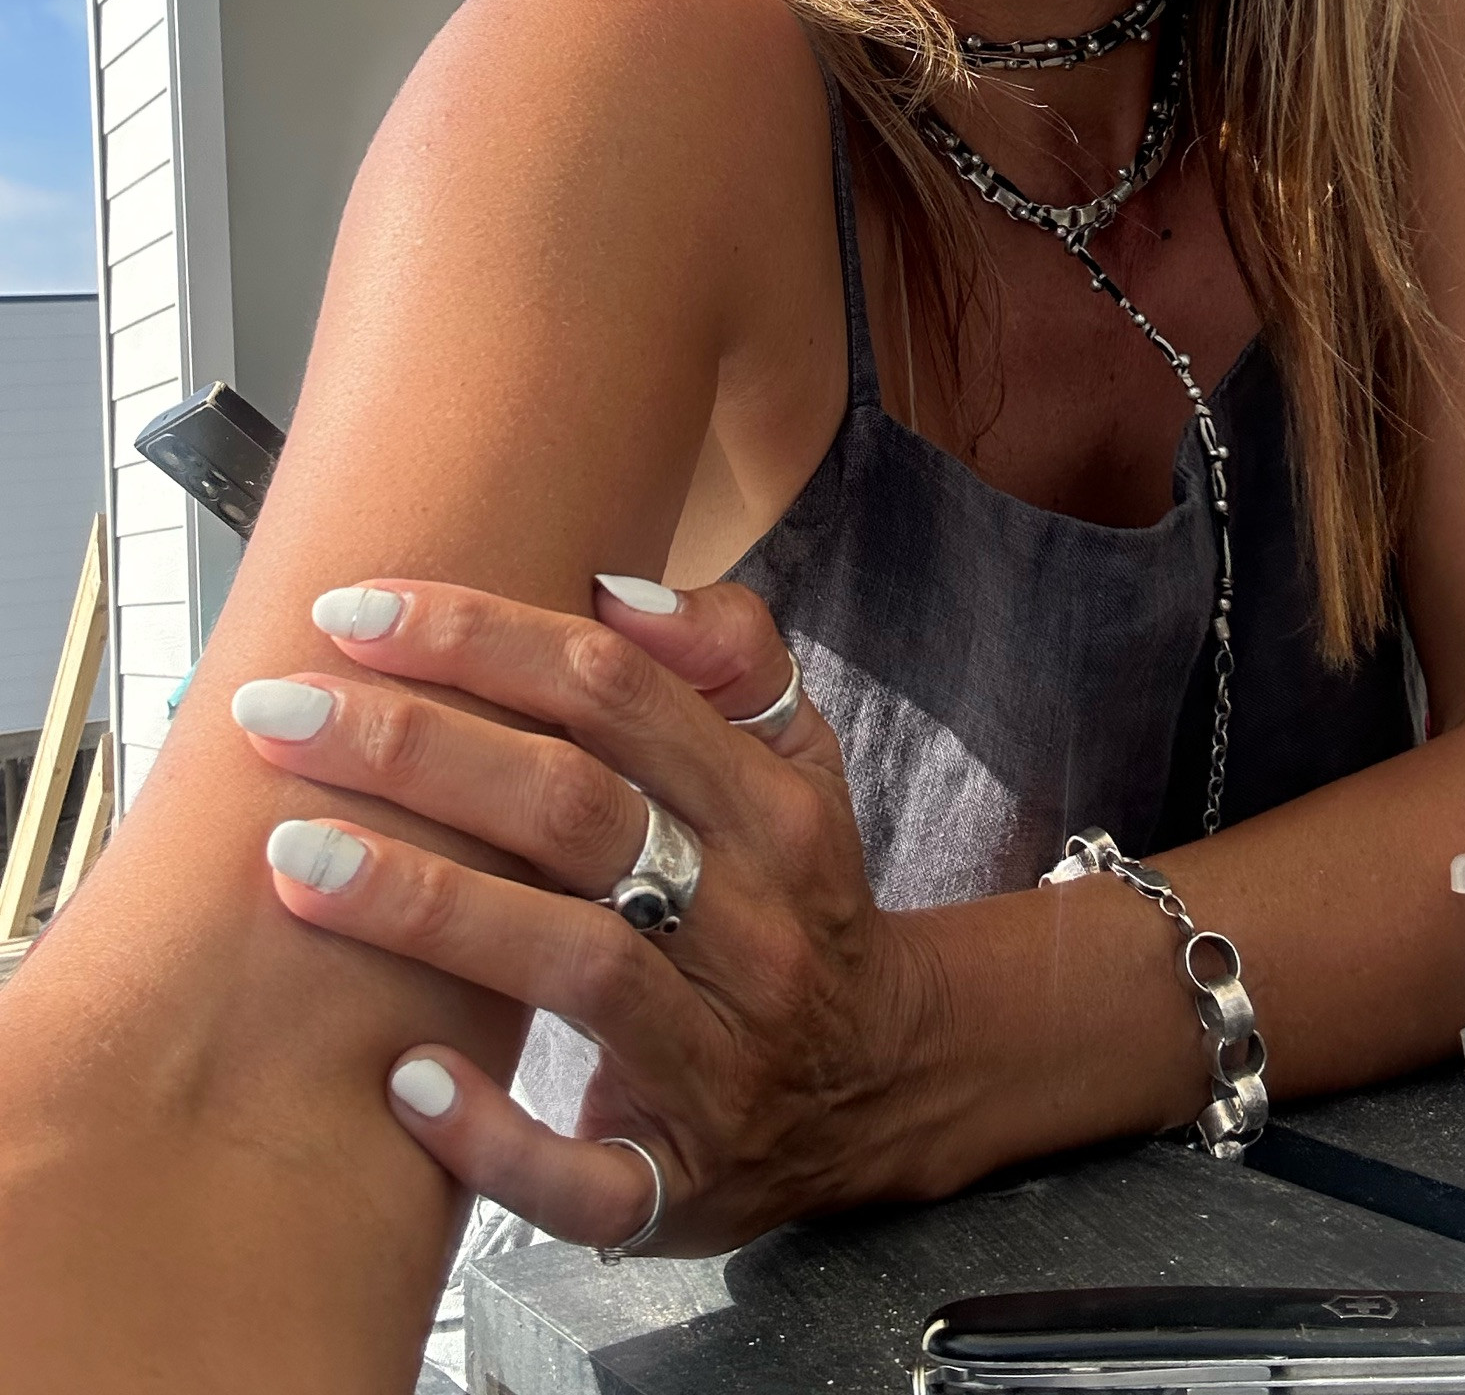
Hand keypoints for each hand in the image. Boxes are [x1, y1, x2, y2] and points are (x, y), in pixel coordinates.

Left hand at [230, 576, 942, 1254]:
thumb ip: (729, 653)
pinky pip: (584, 1178)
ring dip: (428, 906)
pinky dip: (490, 1135)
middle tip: (279, 708)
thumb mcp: (799, 760)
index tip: (352, 609)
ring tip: (293, 858)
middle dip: (418, 749)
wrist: (878, 1086)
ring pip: (576, 967)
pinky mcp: (679, 1182)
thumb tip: (610, 590)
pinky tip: (401, 1082)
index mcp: (776, 811)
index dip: (481, 639)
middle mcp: (756, 926)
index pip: (618, 693)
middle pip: (580, 812)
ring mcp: (721, 1060)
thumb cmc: (794, 895)